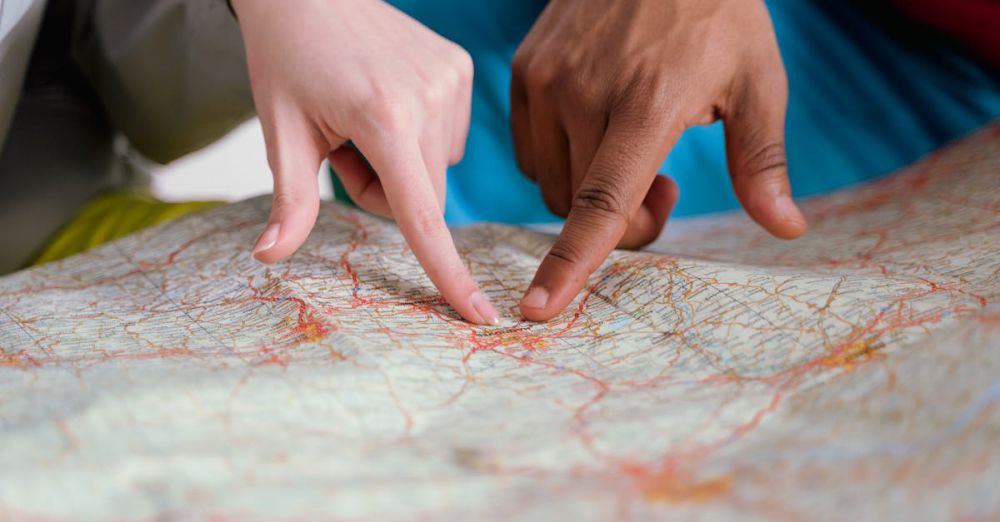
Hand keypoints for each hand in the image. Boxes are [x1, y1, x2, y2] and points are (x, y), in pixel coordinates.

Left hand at [232, 0, 498, 324]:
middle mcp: (430, 99)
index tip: (483, 317)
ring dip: (402, 164)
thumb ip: (290, 201)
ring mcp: (451, 80)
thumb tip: (268, 257)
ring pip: (436, 170)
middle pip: (424, 199)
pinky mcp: (460, 68)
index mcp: (384, 118)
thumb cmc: (286, 58)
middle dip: (384, 192)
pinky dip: (418, 135)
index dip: (449, 274)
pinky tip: (388, 99)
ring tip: (362, 117)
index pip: (422, 216)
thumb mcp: (282, 131)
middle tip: (342, 148)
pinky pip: (446, 137)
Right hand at [510, 0, 807, 320]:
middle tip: (667, 184)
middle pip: (579, 206)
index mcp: (646, 103)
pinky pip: (529, 149)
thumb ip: (761, 162)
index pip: (600, 203)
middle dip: (624, 218)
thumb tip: (787, 230)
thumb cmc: (719, 13)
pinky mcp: (526, 70)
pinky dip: (561, 159)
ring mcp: (546, 79)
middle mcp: (584, 93)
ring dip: (587, 190)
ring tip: (631, 145)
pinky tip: (599, 126)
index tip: (539, 309)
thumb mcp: (757, 81)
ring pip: (549, 182)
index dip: (572, 263)